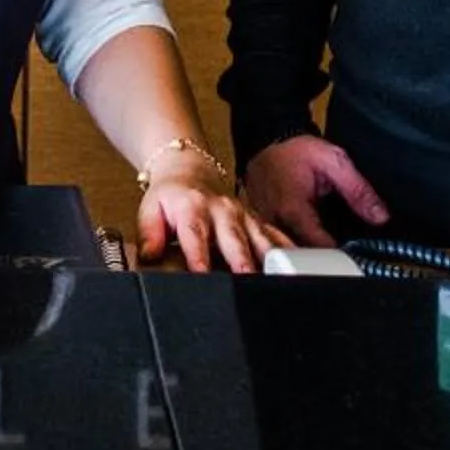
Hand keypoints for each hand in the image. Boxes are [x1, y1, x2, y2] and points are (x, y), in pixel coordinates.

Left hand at [136, 157, 285, 272]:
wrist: (189, 170)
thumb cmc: (170, 196)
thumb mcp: (150, 210)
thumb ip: (149, 235)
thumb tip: (148, 257)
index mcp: (192, 208)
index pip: (195, 234)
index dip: (198, 254)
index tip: (202, 273)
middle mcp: (222, 211)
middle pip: (234, 238)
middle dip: (241, 260)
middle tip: (247, 278)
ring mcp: (243, 215)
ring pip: (260, 238)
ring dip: (271, 258)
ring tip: (281, 277)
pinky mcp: (256, 219)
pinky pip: (276, 235)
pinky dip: (289, 249)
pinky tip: (302, 265)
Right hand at [240, 134, 389, 246]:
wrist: (269, 138)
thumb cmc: (297, 149)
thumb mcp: (335, 163)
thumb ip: (359, 191)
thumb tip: (380, 216)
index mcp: (293, 209)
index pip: (317, 247)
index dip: (337, 254)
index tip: (351, 254)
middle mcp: (274, 221)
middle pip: (301, 253)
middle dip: (321, 255)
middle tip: (340, 248)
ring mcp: (265, 223)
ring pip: (288, 248)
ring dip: (306, 248)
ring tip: (322, 238)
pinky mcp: (262, 222)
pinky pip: (279, 239)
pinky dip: (293, 239)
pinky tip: (305, 231)